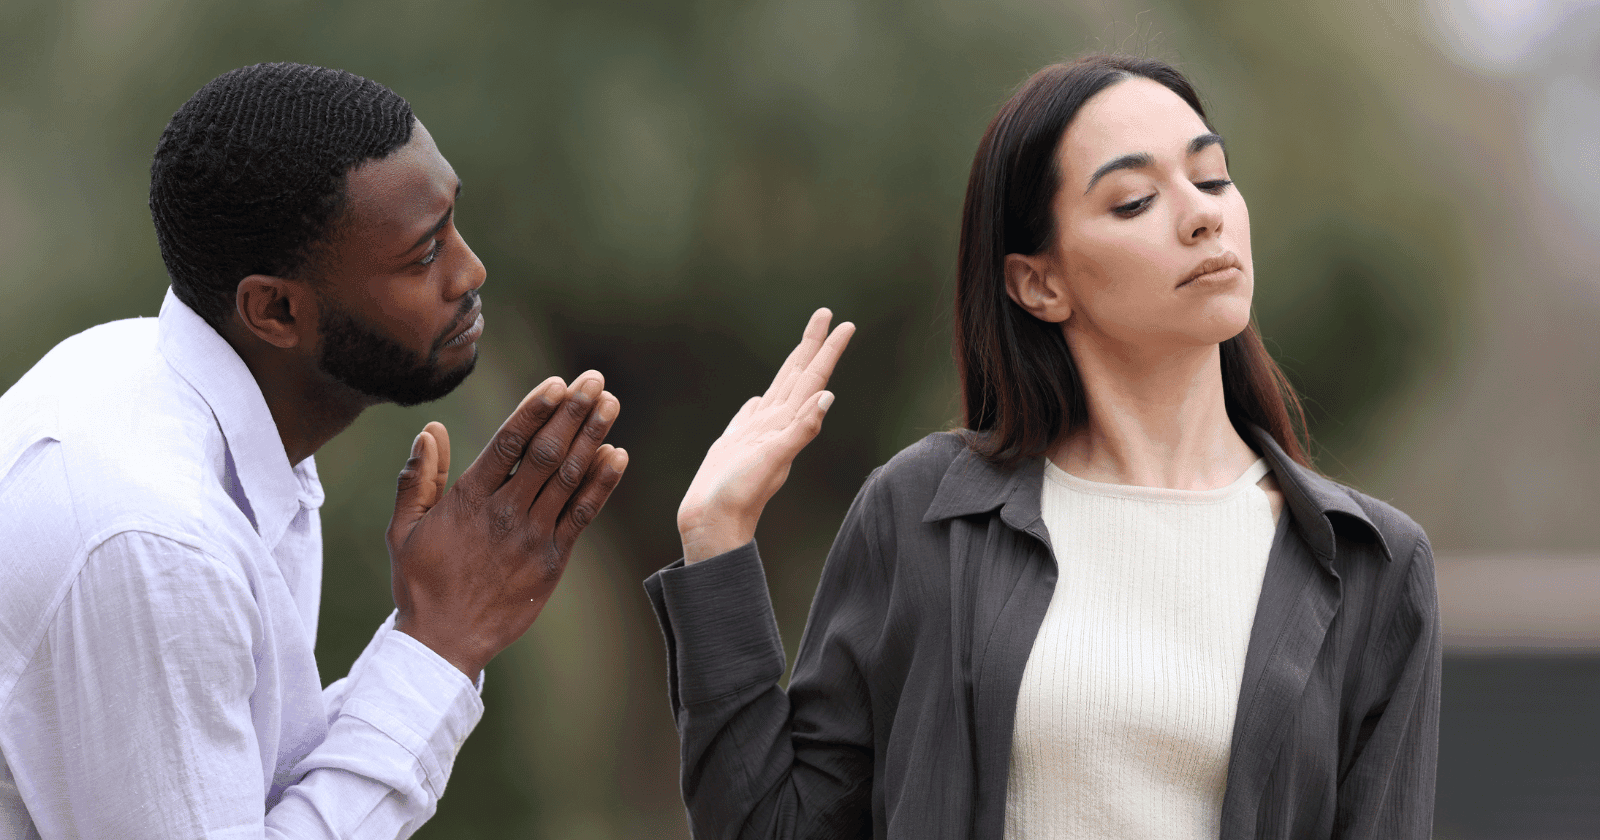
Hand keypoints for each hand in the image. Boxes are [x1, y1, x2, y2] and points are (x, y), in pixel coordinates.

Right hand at [386, 371, 627, 679]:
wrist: (443, 642)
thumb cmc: (420, 583)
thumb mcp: (404, 529)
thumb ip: (418, 478)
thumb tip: (431, 430)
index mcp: (468, 499)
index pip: (507, 443)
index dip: (535, 410)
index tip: (557, 383)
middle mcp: (504, 512)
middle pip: (546, 452)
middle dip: (573, 412)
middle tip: (595, 380)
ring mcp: (532, 536)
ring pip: (569, 478)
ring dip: (593, 437)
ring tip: (611, 404)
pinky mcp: (552, 560)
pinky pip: (583, 515)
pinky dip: (602, 484)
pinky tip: (618, 455)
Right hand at [678, 309, 853, 563]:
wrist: (712, 525)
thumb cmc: (740, 496)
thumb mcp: (774, 461)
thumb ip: (801, 431)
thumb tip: (826, 398)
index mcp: (786, 424)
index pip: (813, 378)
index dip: (828, 350)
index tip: (844, 324)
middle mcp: (775, 425)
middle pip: (799, 376)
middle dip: (814, 345)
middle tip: (826, 314)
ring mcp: (756, 435)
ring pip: (779, 391)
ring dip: (793, 367)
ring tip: (803, 347)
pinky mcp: (735, 446)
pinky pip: (751, 416)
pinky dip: (760, 403)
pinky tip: (760, 399)